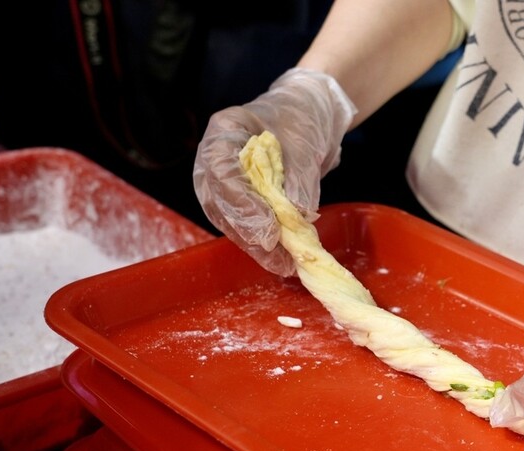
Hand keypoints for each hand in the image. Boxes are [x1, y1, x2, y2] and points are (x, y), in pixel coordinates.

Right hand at [193, 68, 355, 274]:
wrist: (308, 114)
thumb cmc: (302, 117)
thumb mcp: (305, 142)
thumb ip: (299, 178)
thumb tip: (297, 216)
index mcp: (225, 130)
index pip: (221, 170)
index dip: (242, 203)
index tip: (268, 228)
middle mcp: (215, 157)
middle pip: (219, 201)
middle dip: (247, 231)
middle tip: (274, 251)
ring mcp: (223, 180)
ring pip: (228, 219)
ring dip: (254, 245)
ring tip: (283, 263)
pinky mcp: (238, 198)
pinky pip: (242, 225)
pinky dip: (261, 244)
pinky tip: (280, 258)